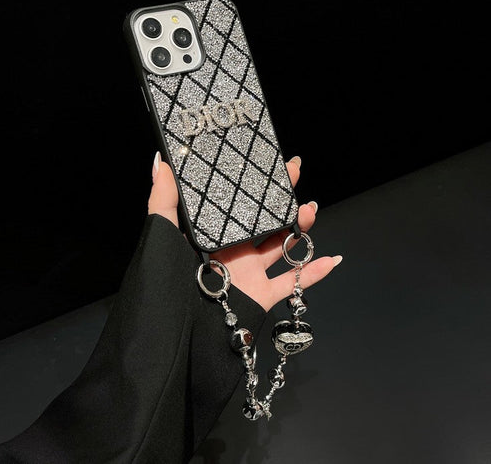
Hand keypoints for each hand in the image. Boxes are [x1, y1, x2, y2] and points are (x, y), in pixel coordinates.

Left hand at [148, 151, 341, 311]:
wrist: (181, 331)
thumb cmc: (168, 280)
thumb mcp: (163, 234)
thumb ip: (162, 200)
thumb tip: (162, 163)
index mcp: (214, 237)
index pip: (239, 204)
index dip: (255, 183)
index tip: (269, 162)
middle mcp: (234, 253)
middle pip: (265, 220)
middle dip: (282, 197)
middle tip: (295, 172)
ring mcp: (250, 275)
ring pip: (283, 247)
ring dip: (300, 228)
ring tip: (310, 210)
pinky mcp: (261, 297)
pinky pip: (293, 285)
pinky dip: (313, 274)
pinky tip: (330, 259)